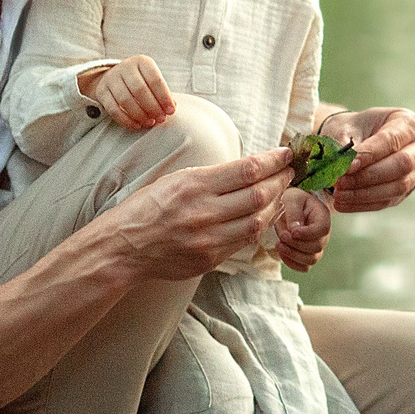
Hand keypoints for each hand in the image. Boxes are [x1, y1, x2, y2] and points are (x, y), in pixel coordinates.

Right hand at [80, 55, 173, 130]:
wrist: (115, 78)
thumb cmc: (141, 81)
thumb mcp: (152, 81)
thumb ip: (163, 93)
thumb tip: (172, 107)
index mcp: (142, 62)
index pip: (155, 79)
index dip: (164, 97)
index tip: (171, 111)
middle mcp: (125, 67)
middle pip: (140, 90)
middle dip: (152, 107)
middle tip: (161, 119)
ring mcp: (111, 78)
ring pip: (125, 100)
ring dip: (140, 115)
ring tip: (150, 123)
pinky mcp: (102, 91)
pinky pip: (113, 109)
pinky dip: (126, 120)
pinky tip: (137, 125)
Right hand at [101, 145, 296, 280]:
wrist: (123, 247)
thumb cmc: (145, 209)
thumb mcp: (174, 180)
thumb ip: (211, 178)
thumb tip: (249, 170)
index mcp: (193, 185)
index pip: (247, 170)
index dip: (273, 161)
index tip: (286, 154)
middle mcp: (203, 212)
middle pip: (259, 195)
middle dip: (281, 181)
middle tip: (291, 172)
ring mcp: (208, 239)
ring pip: (257, 221)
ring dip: (275, 205)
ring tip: (282, 193)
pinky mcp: (210, 259)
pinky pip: (244, 241)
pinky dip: (260, 226)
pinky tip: (266, 216)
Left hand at [274, 186, 331, 271]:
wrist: (288, 207)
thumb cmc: (292, 200)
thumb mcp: (292, 198)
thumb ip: (294, 212)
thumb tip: (294, 230)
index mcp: (322, 217)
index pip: (323, 229)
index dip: (308, 234)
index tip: (293, 232)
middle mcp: (322, 234)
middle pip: (316, 247)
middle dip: (296, 244)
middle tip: (282, 236)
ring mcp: (316, 247)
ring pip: (310, 260)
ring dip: (293, 255)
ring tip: (279, 244)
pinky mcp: (306, 256)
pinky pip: (303, 267)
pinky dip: (291, 263)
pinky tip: (281, 252)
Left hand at [319, 106, 414, 213]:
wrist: (355, 140)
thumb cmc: (353, 129)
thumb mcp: (345, 128)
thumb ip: (345, 145)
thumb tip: (343, 166)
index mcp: (408, 122)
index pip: (392, 140)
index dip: (370, 154)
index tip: (347, 166)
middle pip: (402, 164)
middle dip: (368, 176)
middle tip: (340, 181)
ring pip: (398, 186)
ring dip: (365, 193)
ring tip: (338, 193)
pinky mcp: (406, 190)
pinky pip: (388, 201)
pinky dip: (363, 204)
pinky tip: (342, 204)